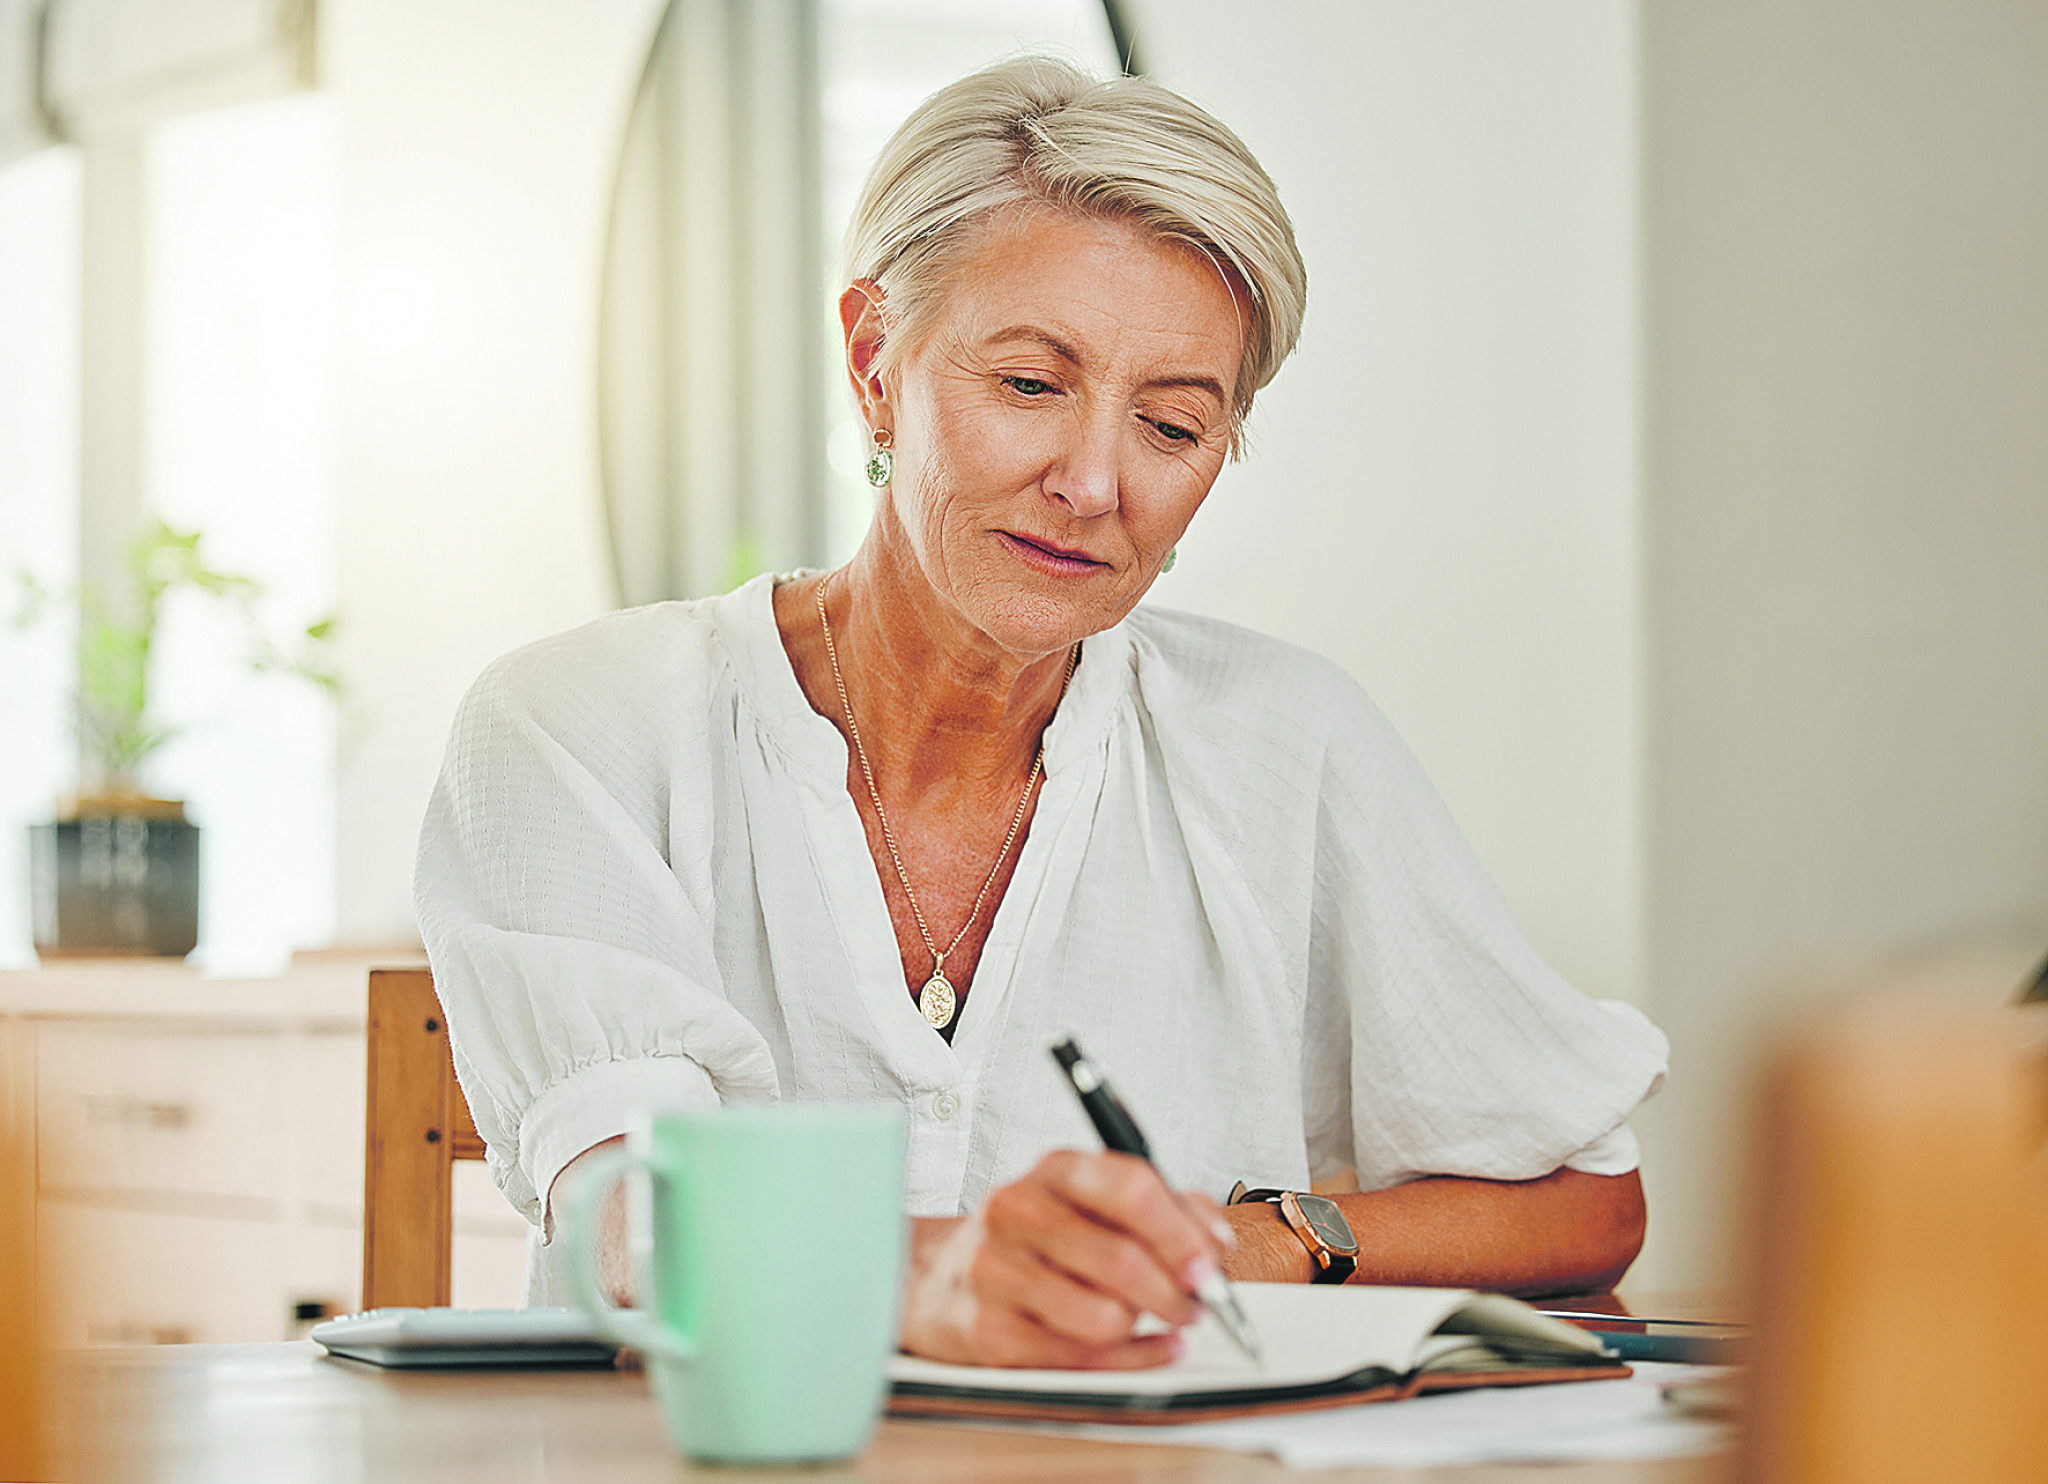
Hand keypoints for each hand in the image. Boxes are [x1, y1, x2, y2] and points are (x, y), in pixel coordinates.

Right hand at [899, 1150, 1230, 1368]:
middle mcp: (1019, 1211)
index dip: (1181, 1232)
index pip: (1130, 1188)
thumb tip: (1214, 1241)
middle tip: (1196, 1305)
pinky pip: (1081, 1359)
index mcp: (1056, 1169)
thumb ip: (1166, 1208)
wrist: (943, 1276)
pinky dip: (1130, 1360)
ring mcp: (997, 1272)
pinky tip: (1142, 1347)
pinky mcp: (990, 1332)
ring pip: (1103, 1315)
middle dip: (1175, 1292)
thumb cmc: (1037, 1239)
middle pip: (1119, 1257)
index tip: (1211, 1264)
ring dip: (1144, 1326)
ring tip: (1146, 1318)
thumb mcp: (1095, 1201)